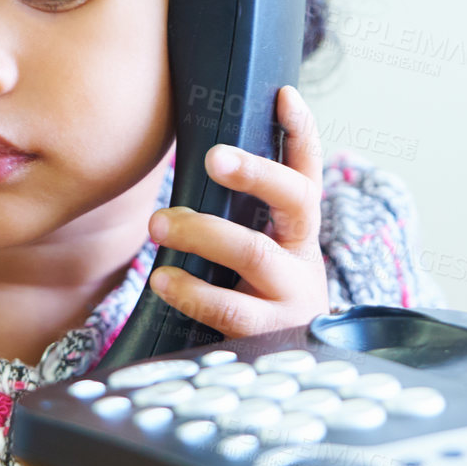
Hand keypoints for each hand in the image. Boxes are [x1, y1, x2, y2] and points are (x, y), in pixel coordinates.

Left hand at [146, 85, 329, 339]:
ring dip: (203, 232)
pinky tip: (162, 279)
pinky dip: (190, 290)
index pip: (308, 170)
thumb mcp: (257, 250)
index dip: (302, 132)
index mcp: (299, 228)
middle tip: (210, 156)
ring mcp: (291, 297)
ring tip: (159, 224)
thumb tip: (191, 157)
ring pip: (255, 253)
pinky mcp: (268, 335)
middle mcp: (303, 255)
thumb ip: (236, 213)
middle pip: (296, 200)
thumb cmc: (256, 297)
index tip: (284, 95)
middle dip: (256, 173)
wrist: (289, 371)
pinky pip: (229, 309)